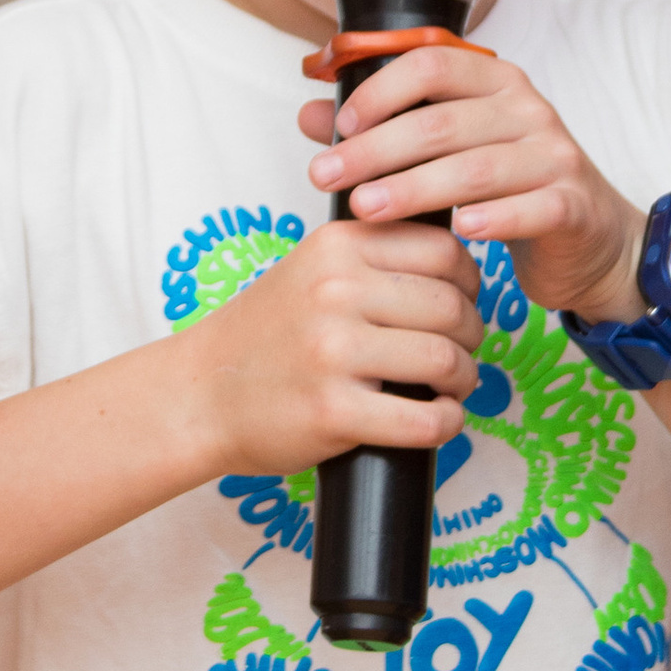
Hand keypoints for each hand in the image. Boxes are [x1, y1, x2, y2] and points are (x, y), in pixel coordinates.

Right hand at [176, 212, 484, 480]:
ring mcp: (333, 351)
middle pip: (451, 308)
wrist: (198, 395)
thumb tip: (459, 268)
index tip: (463, 305)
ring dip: (464, 380)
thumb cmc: (264, 337)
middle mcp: (334, 291)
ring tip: (449, 388)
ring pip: (446, 361)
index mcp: (335, 247)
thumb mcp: (308, 269)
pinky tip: (437, 419)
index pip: (444, 251)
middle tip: (459, 355)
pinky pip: (425, 419)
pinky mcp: (333, 410)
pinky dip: (446, 423)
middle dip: (471, 337)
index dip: (469, 283)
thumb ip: (371, 258)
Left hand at [301, 47, 646, 324]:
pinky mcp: (573, 203)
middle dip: (375, 149)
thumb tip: (311, 114)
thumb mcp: (446, 153)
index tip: (338, 128)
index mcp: (493, 82)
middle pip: (441, 121)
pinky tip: (460, 231)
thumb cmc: (507, 188)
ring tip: (365, 208)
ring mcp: (554, 154)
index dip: (380, 91)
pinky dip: (495, 218)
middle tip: (326, 177)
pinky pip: (532, 206)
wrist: (588, 240)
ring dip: (414, 187)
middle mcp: (527, 109)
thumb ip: (383, 130)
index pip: (432, 63)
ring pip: (477, 166)